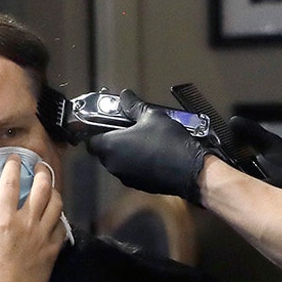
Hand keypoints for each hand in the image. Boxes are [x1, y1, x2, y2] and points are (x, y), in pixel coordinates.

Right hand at [0, 157, 65, 281]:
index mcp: (4, 218)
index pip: (11, 183)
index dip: (14, 167)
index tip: (15, 158)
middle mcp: (27, 222)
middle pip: (42, 188)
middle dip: (43, 172)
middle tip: (40, 167)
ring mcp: (43, 235)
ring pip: (56, 204)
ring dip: (54, 191)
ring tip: (50, 187)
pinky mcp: (54, 249)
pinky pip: (61, 226)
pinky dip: (58, 218)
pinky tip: (54, 216)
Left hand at [86, 90, 211, 202]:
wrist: (191, 171)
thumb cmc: (169, 144)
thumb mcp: (152, 116)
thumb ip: (133, 106)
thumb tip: (125, 96)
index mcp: (110, 146)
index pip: (90, 138)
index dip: (97, 129)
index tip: (106, 121)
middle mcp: (113, 164)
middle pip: (103, 150)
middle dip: (113, 139)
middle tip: (127, 128)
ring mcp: (125, 176)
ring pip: (117, 161)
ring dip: (124, 151)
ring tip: (142, 139)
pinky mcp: (138, 185)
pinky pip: (130, 170)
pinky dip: (135, 162)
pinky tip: (151, 153)